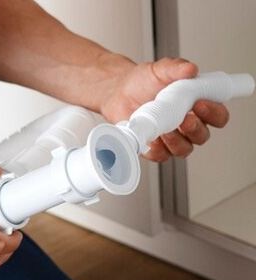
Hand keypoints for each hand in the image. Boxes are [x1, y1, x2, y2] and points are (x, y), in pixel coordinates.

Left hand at [100, 57, 229, 161]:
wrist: (117, 92)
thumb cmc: (142, 82)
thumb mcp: (160, 70)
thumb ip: (176, 68)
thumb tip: (190, 69)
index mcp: (197, 106)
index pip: (218, 116)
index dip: (214, 113)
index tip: (200, 104)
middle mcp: (187, 125)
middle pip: (202, 136)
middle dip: (195, 129)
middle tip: (183, 119)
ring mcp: (171, 139)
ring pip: (183, 149)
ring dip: (176, 141)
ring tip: (165, 130)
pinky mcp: (154, 148)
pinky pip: (160, 156)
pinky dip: (156, 150)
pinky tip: (151, 140)